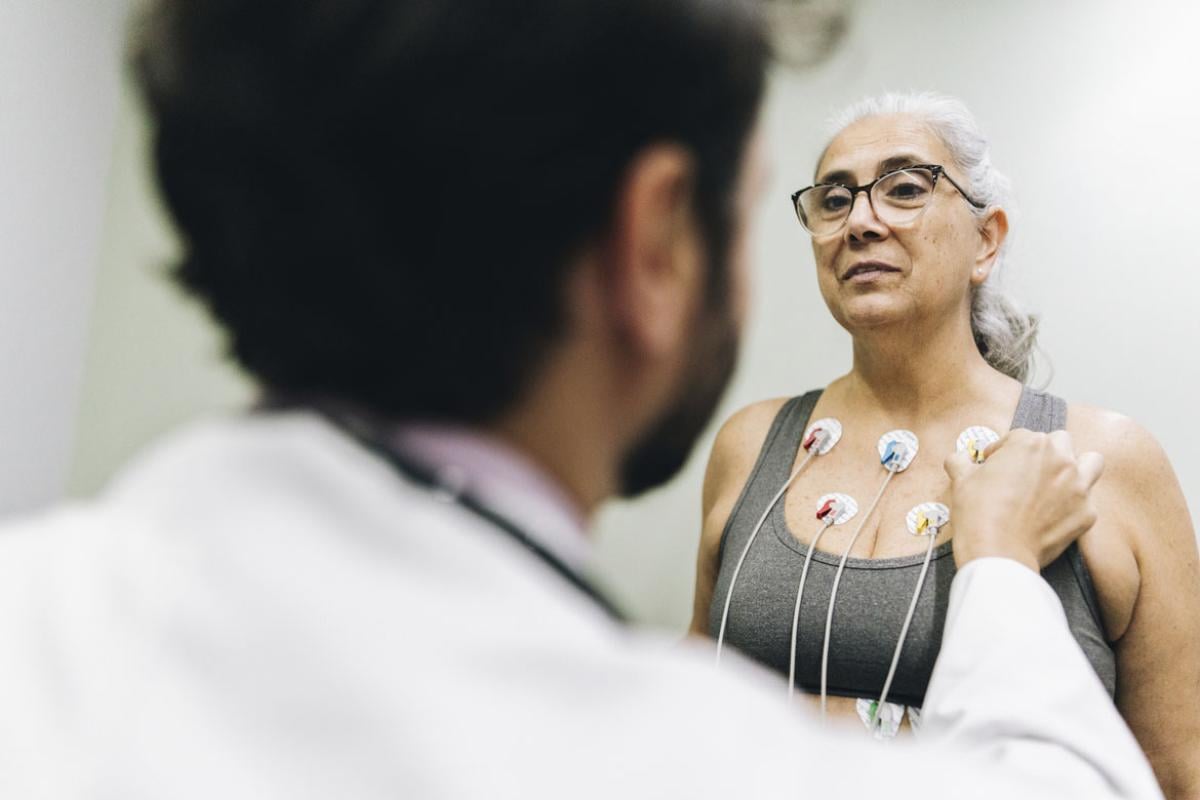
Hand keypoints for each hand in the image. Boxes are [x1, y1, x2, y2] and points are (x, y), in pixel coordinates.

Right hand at [945, 429, 1104, 571]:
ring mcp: (1078, 486)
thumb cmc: (979, 514)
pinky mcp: (1086, 513)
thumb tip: (959, 458)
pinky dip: (1075, 504)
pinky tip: (1056, 513)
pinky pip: (1088, 500)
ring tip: (1059, 481)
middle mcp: (1060, 459)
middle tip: (1026, 471)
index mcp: (1030, 444)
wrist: (998, 552)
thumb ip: (961, 461)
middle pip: (1059, 441)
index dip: (1003, 451)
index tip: (996, 465)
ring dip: (1077, 466)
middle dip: (1043, 453)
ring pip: (1091, 461)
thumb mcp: (961, 480)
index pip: (1019, 436)